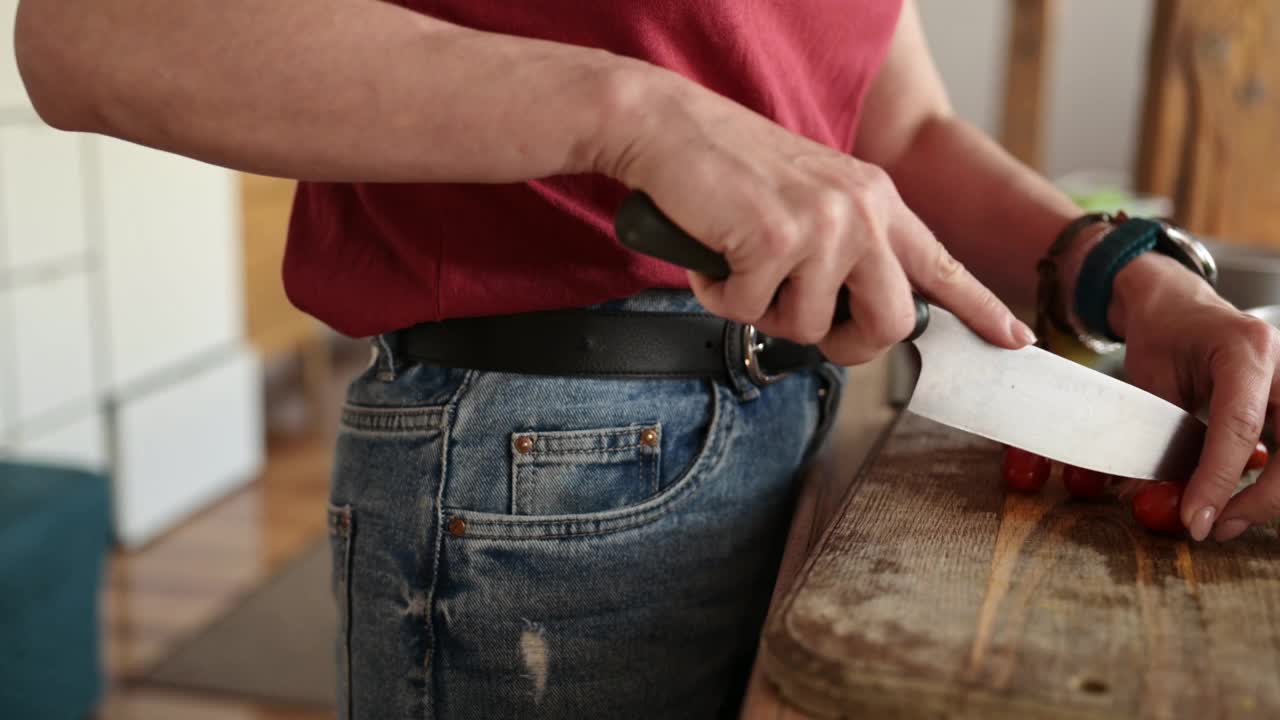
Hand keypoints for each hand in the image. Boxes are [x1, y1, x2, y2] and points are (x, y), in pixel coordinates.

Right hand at [595, 62, 1034, 363]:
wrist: (670, 127)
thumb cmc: (728, 169)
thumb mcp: (811, 199)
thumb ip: (844, 249)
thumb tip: (846, 318)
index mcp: (877, 200)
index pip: (941, 265)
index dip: (979, 308)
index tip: (1015, 339)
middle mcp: (863, 210)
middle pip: (889, 323)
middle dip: (844, 345)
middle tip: (801, 323)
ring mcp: (823, 224)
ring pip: (806, 326)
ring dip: (762, 309)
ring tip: (739, 260)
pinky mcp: (775, 238)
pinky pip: (748, 312)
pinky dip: (719, 293)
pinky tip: (712, 251)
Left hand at [1111, 253, 1279, 541]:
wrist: (1177, 304)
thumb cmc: (1162, 336)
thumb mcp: (1149, 382)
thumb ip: (1156, 439)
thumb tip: (1149, 501)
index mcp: (1245, 348)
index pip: (1240, 424)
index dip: (1219, 480)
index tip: (1196, 520)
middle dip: (1262, 498)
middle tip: (1216, 527)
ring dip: (1272, 494)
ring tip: (1228, 520)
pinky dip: (1276, 479)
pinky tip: (1247, 499)